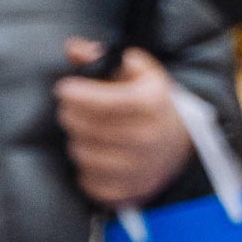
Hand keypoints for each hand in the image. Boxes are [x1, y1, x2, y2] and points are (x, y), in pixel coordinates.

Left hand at [56, 41, 198, 209]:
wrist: (177, 145)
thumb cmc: (150, 104)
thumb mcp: (137, 73)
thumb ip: (103, 57)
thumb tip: (73, 49)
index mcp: (153, 103)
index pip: (106, 101)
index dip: (79, 94)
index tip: (64, 88)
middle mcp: (148, 137)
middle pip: (85, 127)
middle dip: (71, 114)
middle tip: (72, 109)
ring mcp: (139, 168)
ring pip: (81, 153)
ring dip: (77, 140)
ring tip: (88, 131)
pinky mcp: (128, 192)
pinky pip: (87, 179)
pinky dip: (85, 167)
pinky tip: (97, 154)